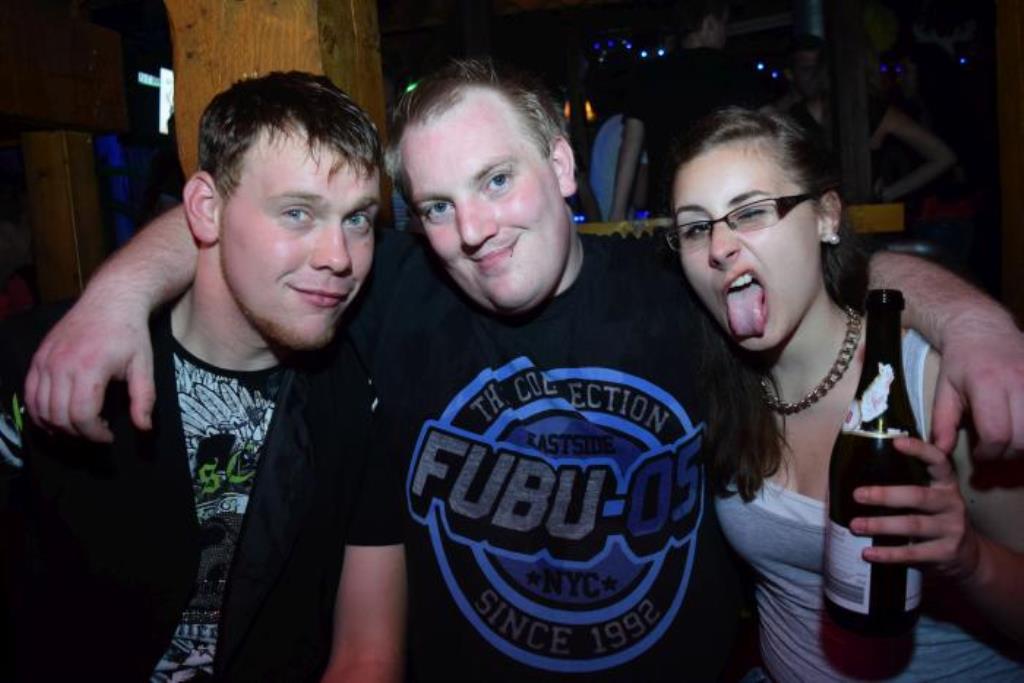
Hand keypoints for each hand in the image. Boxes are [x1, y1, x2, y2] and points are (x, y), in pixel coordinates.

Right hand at [25, 293, 154, 441]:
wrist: (110, 300)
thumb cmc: (130, 334)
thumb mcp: (144, 366)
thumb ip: (143, 398)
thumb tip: (144, 428)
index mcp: (89, 368)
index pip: (82, 415)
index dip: (94, 434)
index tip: (109, 436)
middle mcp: (61, 365)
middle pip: (59, 416)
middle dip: (78, 433)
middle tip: (95, 433)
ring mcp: (46, 360)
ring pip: (40, 408)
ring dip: (57, 426)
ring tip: (78, 427)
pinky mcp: (38, 358)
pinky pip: (30, 393)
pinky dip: (39, 411)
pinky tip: (56, 417)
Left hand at [851, 437, 979, 580]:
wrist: (967, 556)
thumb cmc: (936, 518)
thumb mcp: (932, 497)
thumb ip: (910, 484)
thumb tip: (859, 474)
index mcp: (946, 484)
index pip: (938, 461)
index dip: (919, 450)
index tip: (896, 442)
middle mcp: (951, 503)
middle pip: (918, 496)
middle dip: (885, 495)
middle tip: (857, 495)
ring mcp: (952, 529)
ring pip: (913, 525)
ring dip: (881, 525)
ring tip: (855, 525)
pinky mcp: (946, 553)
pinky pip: (913, 553)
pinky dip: (888, 554)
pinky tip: (868, 553)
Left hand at [931, 312, 1023, 458]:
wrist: (983, 328)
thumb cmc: (960, 362)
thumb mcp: (944, 389)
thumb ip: (942, 422)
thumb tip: (940, 451)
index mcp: (987, 383)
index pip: (997, 434)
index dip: (988, 453)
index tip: (979, 453)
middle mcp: (1018, 381)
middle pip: (1022, 438)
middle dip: (1007, 452)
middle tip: (994, 448)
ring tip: (1008, 438)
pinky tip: (1020, 426)